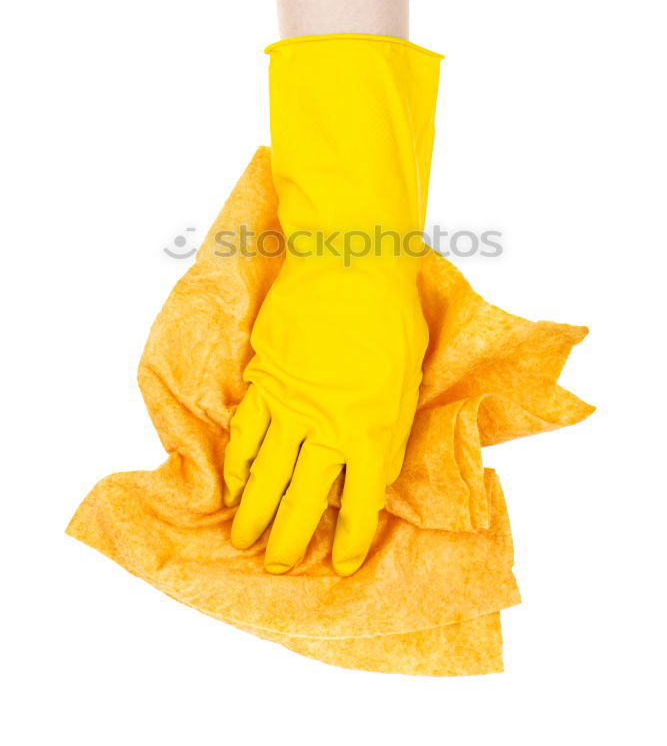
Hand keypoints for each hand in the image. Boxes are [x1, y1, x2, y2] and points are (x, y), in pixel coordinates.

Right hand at [223, 252, 427, 575]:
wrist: (349, 266)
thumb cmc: (390, 319)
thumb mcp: (406, 381)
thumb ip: (388, 430)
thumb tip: (373, 470)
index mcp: (372, 432)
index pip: (360, 505)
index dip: (351, 540)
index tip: (344, 562)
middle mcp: (328, 430)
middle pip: (304, 501)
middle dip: (290, 540)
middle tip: (277, 564)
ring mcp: (290, 408)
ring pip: (266, 475)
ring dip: (253, 512)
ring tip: (244, 538)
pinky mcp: (264, 382)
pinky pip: (245, 434)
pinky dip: (237, 464)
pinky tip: (233, 484)